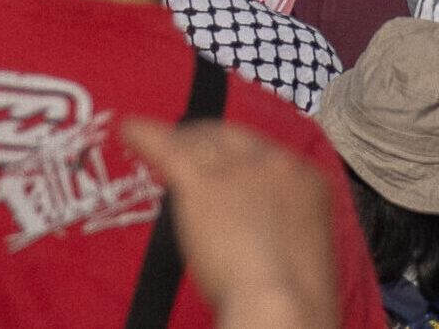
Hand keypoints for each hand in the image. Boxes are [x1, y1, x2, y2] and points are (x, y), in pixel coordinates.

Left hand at [122, 119, 336, 328]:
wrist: (282, 305)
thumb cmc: (293, 298)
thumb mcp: (300, 250)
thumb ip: (279, 226)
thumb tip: (257, 235)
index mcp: (309, 182)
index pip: (266, 153)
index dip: (238, 157)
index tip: (224, 162)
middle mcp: (276, 164)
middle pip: (232, 138)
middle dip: (205, 142)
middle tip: (184, 146)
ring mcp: (239, 169)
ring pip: (197, 142)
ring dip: (175, 141)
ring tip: (149, 141)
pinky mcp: (202, 180)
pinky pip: (165, 147)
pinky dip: (144, 137)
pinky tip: (130, 133)